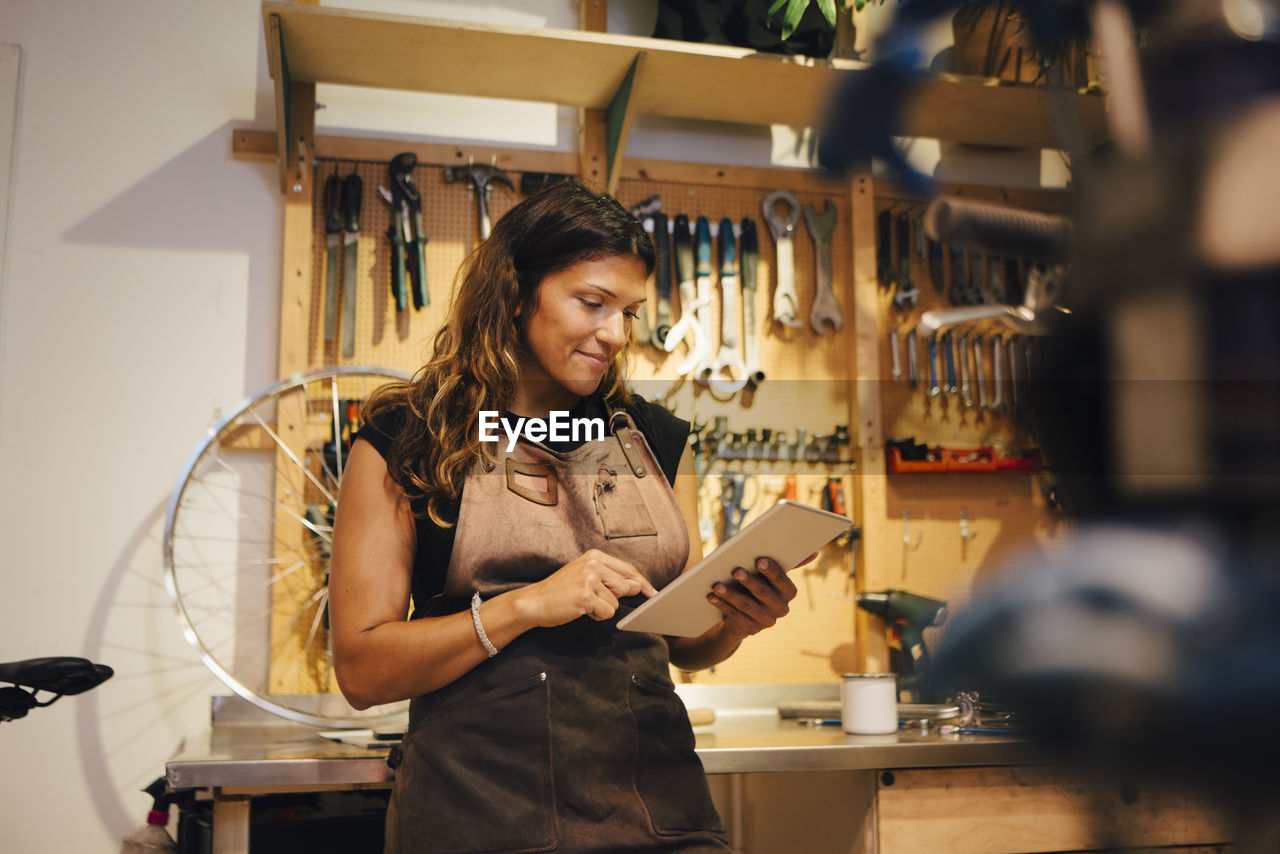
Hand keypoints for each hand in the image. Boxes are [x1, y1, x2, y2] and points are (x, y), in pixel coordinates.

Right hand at [515, 549, 656, 627]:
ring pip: (616, 602)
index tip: (652, 593)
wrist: (534, 602)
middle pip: (625, 587)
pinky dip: (596, 615)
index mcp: (595, 556)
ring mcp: (589, 578)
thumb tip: (637, 586)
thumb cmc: (560, 591)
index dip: (641, 583)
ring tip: (583, 603)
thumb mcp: (585, 577)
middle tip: (592, 600)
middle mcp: (593, 563)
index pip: (628, 569)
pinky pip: (607, 612)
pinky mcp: (585, 595)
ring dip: (602, 608)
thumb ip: (612, 579)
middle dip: (614, 598)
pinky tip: (581, 610)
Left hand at [706, 556, 802, 639]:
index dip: (772, 571)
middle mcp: (781, 609)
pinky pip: (735, 617)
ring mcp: (766, 622)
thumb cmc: (754, 581)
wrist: (742, 611)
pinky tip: (711, 596)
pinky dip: (722, 605)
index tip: (759, 560)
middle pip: (764, 594)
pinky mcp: (751, 630)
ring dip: (731, 594)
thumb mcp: (766, 571)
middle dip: (749, 581)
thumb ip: (784, 561)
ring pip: (747, 606)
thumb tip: (815, 552)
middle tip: (735, 570)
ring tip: (717, 584)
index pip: (783, 581)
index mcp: (788, 592)